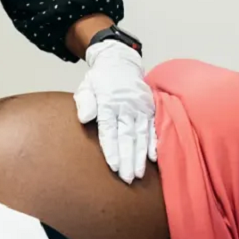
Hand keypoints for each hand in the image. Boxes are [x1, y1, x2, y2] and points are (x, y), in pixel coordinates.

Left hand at [74, 41, 156, 183]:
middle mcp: (126, 106)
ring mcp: (140, 107)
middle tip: (127, 178)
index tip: (113, 166)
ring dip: (140, 156)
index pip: (110, 129)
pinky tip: (153, 158)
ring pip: (141, 135)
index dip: (112, 149)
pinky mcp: (149, 107)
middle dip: (128, 159)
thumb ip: (85, 102)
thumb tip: (84, 118)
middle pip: (127, 136)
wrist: (120, 60)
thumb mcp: (86, 85)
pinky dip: (154, 142)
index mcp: (108, 102)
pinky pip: (152, 127)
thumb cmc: (100, 79)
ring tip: (138, 174)